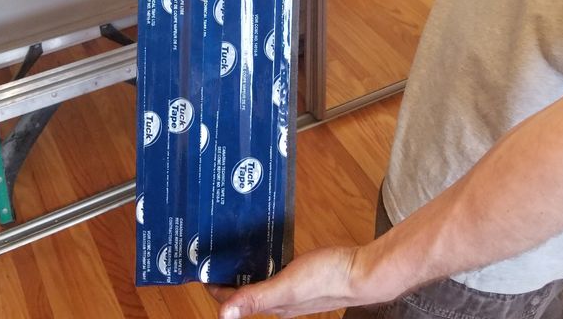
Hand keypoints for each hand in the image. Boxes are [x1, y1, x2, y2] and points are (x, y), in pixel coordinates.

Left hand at [207, 245, 390, 318]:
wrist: (363, 272)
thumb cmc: (327, 278)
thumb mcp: (287, 286)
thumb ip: (256, 298)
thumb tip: (222, 315)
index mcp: (273, 306)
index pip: (233, 300)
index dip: (215, 287)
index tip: (199, 269)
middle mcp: (280, 301)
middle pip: (245, 293)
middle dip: (228, 279)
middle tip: (213, 257)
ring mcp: (293, 290)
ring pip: (260, 282)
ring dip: (245, 272)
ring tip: (233, 252)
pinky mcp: (304, 277)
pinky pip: (276, 272)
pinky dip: (264, 264)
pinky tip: (266, 251)